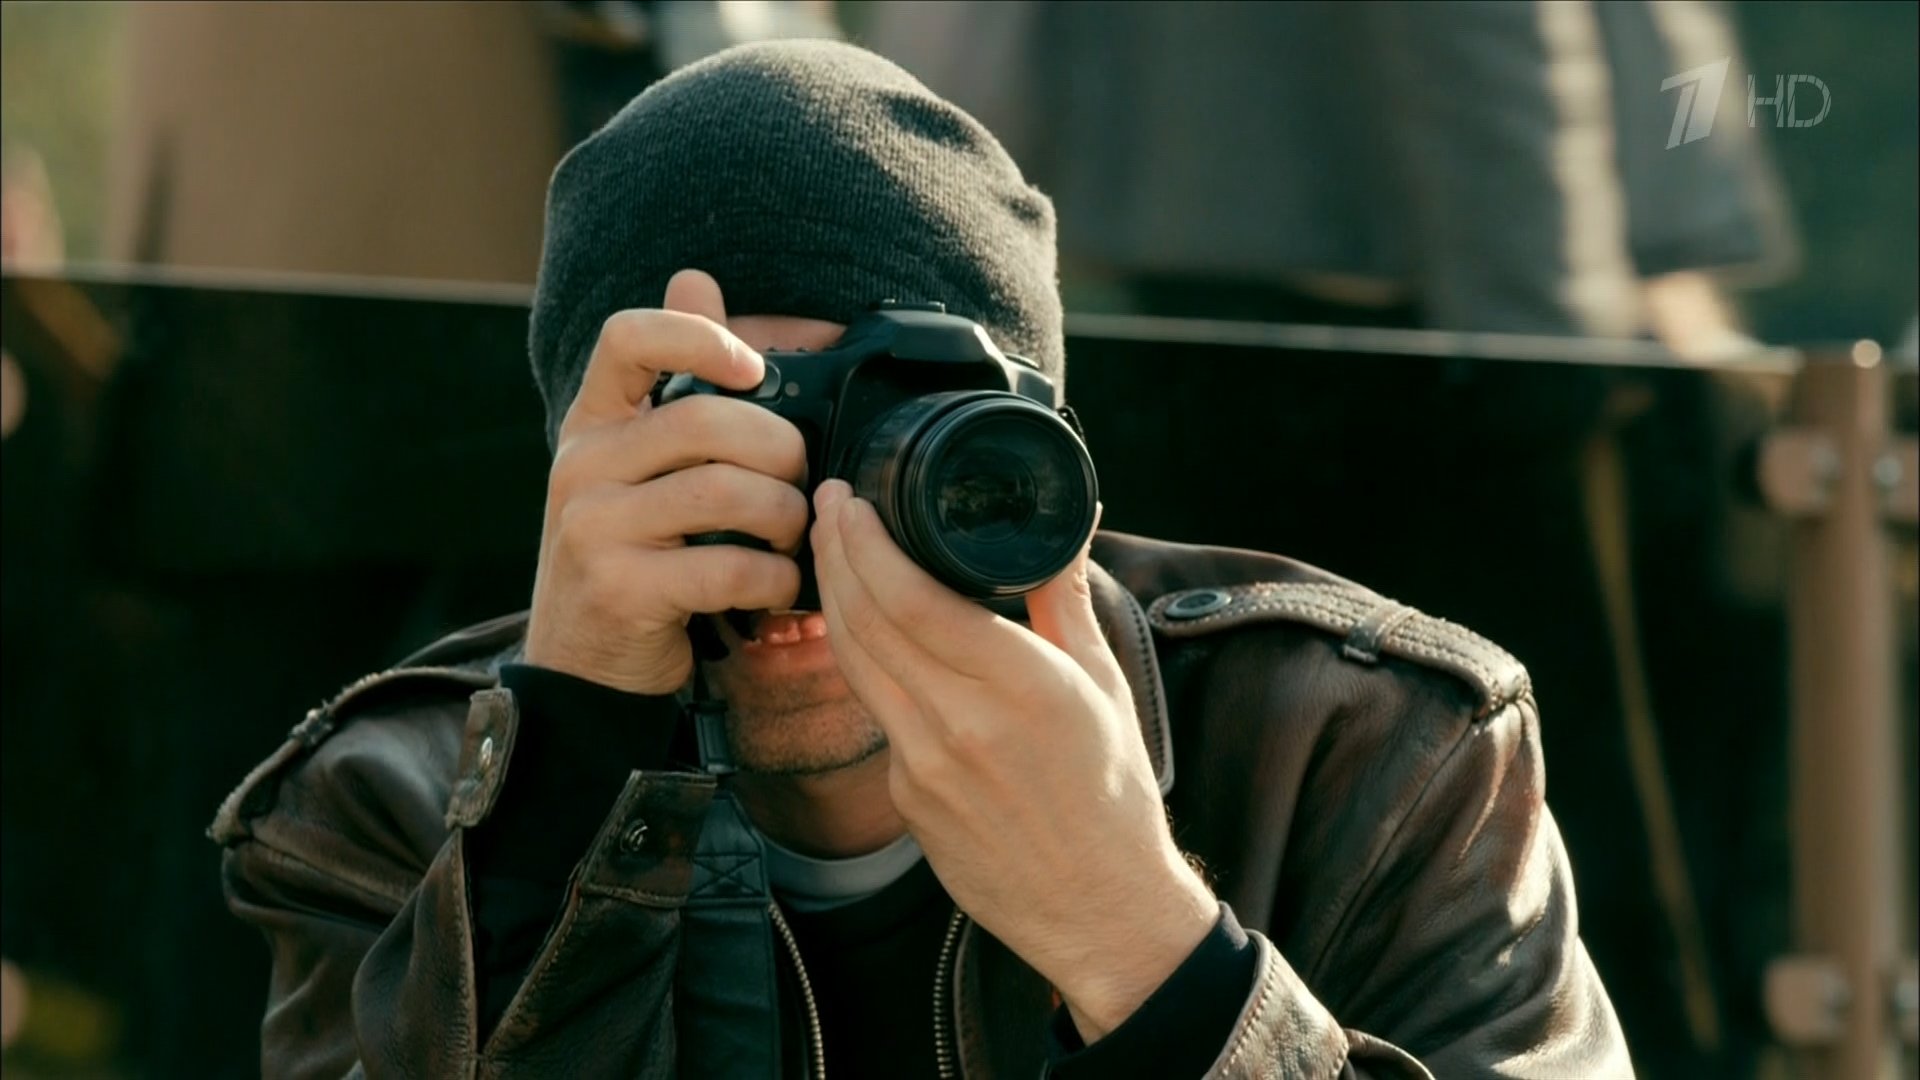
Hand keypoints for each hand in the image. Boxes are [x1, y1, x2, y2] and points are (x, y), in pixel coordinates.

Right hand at [524, 270, 809, 692]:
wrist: (584, 664)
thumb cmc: (633, 553)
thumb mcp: (637, 465)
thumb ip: (672, 380)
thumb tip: (694, 279)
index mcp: (592, 422)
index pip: (628, 337)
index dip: (699, 336)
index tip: (753, 369)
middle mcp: (582, 465)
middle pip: (707, 421)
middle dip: (781, 451)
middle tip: (802, 484)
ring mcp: (594, 528)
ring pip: (725, 493)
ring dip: (785, 518)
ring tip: (794, 538)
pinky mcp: (620, 590)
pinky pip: (726, 569)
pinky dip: (774, 579)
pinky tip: (780, 589)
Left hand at [809, 480, 1217, 1040]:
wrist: (1099, 907)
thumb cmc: (1112, 794)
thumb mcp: (1103, 684)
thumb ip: (1066, 600)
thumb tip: (1065, 525)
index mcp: (1020, 685)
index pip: (912, 598)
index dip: (866, 543)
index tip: (852, 501)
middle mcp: (961, 722)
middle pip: (866, 621)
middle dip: (835, 553)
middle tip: (827, 505)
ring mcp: (923, 765)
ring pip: (854, 663)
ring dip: (832, 599)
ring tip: (828, 549)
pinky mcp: (906, 796)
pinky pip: (875, 711)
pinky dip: (861, 659)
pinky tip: (861, 628)